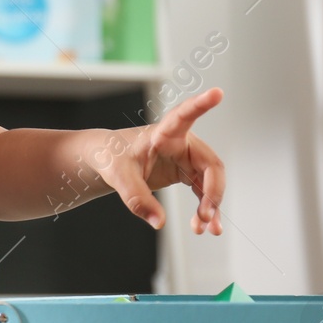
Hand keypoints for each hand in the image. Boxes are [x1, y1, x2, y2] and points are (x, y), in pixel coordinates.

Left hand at [96, 87, 225, 234]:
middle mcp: (181, 142)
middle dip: (213, 192)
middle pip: (211, 165)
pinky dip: (204, 209)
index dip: (201, 104)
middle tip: (205, 216)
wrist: (105, 160)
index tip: (217, 92)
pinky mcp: (185, 172)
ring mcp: (186, 158)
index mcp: (164, 132)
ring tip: (206, 229)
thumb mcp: (118, 176)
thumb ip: (137, 199)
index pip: (184, 115)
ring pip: (210, 182)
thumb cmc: (111, 156)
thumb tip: (158, 222)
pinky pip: (202, 192)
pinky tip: (203, 227)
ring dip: (211, 205)